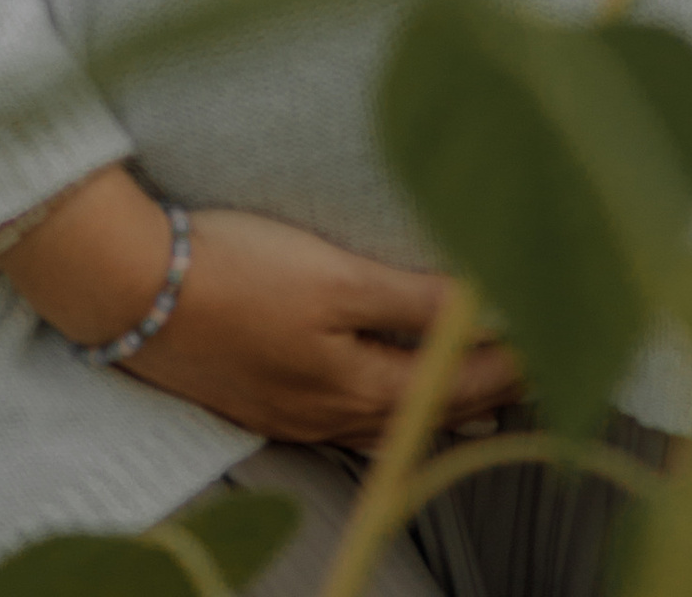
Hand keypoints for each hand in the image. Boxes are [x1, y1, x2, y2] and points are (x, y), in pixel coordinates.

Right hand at [0, 173, 520, 440]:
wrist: (125, 285)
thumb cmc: (234, 269)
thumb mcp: (331, 276)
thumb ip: (412, 300)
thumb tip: (486, 310)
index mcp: (357, 387)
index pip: (462, 381)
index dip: (518, 358)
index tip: (566, 333)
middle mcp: (331, 414)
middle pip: (430, 411)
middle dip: (490, 389)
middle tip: (544, 361)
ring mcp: (293, 411)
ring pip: (389, 421)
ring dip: (441, 403)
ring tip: (485, 387)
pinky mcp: (261, 397)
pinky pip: (347, 418)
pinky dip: (388, 406)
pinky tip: (389, 392)